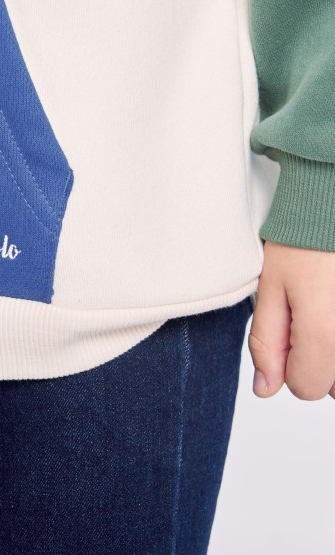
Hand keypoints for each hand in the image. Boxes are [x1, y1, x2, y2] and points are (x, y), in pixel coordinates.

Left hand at [248, 240, 334, 399]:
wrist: (333, 205)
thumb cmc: (303, 241)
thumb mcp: (271, 289)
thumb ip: (266, 343)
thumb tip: (265, 389)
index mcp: (325, 336)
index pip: (305, 389)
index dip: (289, 363)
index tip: (290, 328)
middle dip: (319, 360)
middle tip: (313, 313)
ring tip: (329, 308)